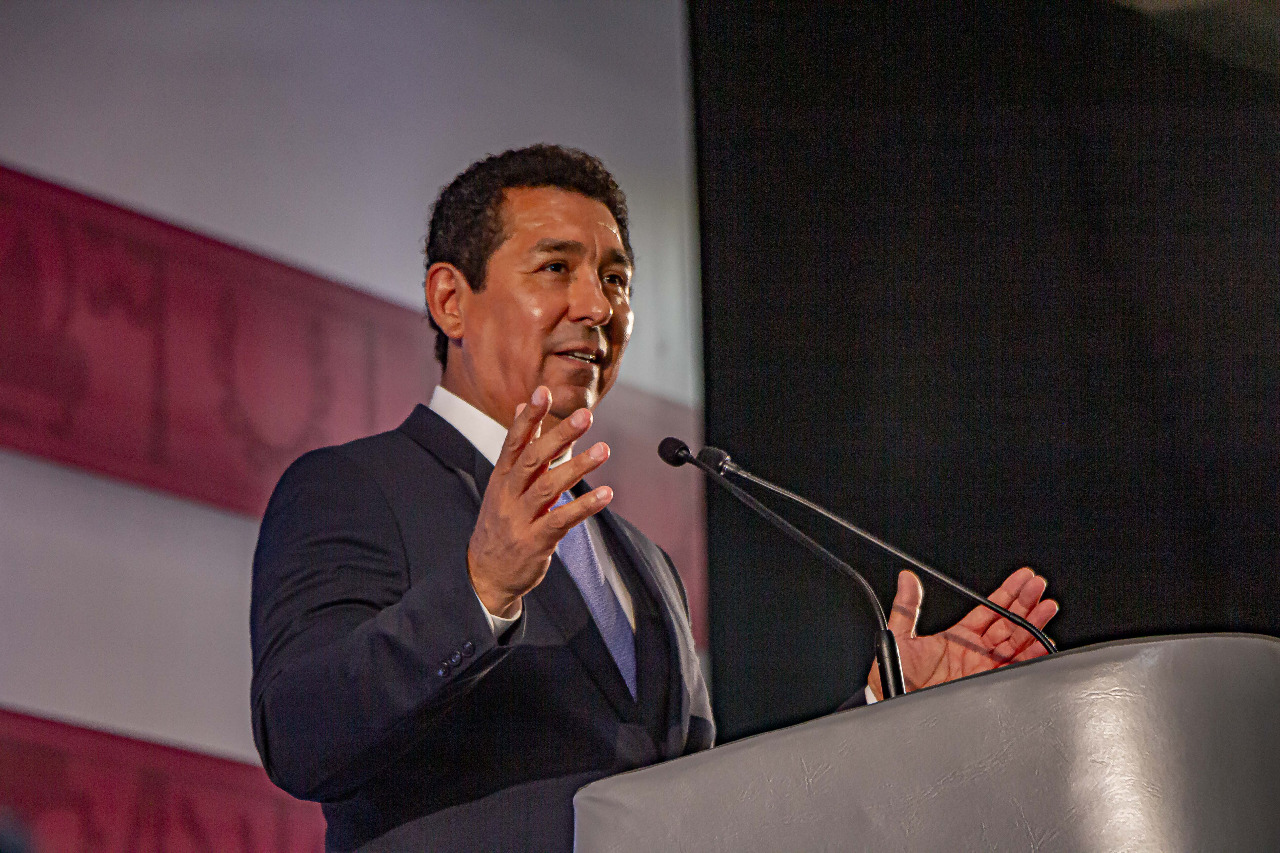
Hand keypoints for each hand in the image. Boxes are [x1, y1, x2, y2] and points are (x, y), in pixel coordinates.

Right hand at [468, 386, 612, 617]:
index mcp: (501, 477)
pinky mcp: (535, 541)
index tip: (543, 392)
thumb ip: (521, 449)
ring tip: (604, 450)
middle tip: (586, 416)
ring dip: (578, 467)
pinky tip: (606, 494)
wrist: (486, 575)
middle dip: (560, 435)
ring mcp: (520, 518)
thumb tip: (525, 408)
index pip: (513, 441)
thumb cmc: (502, 523)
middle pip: (534, 459)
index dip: (529, 417)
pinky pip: (561, 520)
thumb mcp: (504, 485)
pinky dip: (585, 506)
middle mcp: (508, 494)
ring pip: (549, 486)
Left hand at [867, 567, 1057, 700]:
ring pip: (1016, 642)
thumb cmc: (895, 676)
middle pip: (1008, 623)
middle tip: (1039, 585)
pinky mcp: (988, 686)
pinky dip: (1030, 656)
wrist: (896, 706)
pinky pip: (1015, 669)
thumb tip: (906, 578)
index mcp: (959, 637)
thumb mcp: (900, 637)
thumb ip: (906, 607)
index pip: (989, 610)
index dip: (1007, 593)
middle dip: (1026, 604)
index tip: (1023, 578)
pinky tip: (1041, 642)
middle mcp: (976, 652)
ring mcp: (984, 669)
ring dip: (1033, 624)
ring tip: (1047, 607)